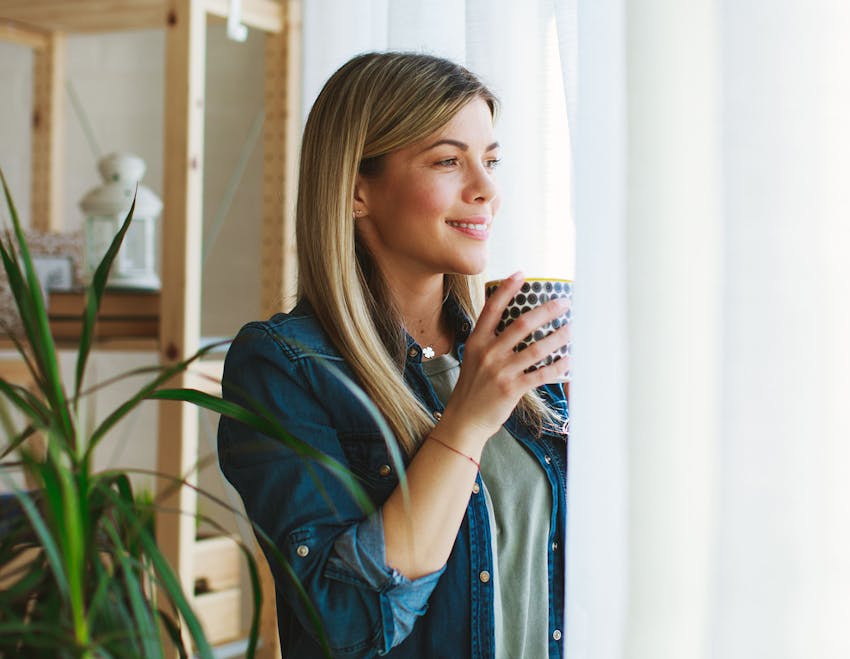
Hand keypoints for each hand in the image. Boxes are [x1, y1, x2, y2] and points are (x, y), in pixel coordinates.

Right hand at [439, 272, 570, 444]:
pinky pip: (541, 374)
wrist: (465, 419)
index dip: (507, 289)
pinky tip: (570, 359)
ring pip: (537, 349)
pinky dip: (558, 366)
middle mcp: (488, 352)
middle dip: (547, 311)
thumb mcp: (473, 357)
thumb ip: (489, 340)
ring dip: (559, 337)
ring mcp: (500, 371)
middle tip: (564, 302)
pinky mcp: (511, 389)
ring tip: (574, 328)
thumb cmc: (472, 387)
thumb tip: (514, 324)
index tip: (522, 274)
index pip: (492, 308)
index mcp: (476, 341)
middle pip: (522, 324)